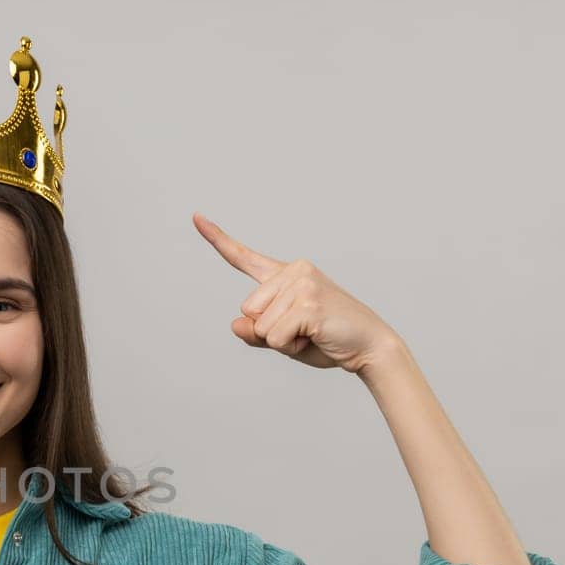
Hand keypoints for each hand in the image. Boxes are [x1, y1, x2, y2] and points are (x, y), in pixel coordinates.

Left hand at [193, 214, 400, 373]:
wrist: (368, 347)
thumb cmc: (327, 340)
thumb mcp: (283, 338)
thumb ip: (257, 333)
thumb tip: (236, 324)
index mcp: (285, 275)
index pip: (243, 257)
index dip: (217, 239)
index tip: (196, 217)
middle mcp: (293, 271)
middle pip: (247, 310)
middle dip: (270, 331)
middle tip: (304, 329)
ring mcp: (302, 283)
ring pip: (260, 326)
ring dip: (282, 340)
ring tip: (312, 332)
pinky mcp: (308, 301)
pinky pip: (274, 336)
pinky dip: (290, 346)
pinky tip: (315, 336)